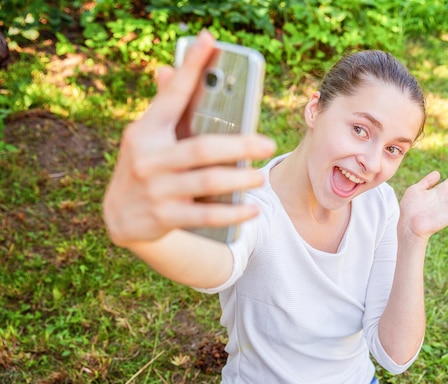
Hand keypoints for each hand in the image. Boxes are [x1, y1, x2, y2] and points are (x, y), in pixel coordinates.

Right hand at [103, 31, 275, 246]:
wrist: (120, 216)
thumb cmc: (146, 165)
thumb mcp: (149, 136)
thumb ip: (165, 106)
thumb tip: (168, 68)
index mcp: (146, 131)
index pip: (172, 95)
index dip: (191, 68)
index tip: (209, 41)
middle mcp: (148, 158)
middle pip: (201, 148)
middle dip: (239, 145)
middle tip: (267, 144)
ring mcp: (155, 189)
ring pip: (207, 182)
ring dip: (240, 180)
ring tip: (261, 177)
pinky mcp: (163, 217)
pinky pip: (205, 215)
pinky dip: (232, 212)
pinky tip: (251, 209)